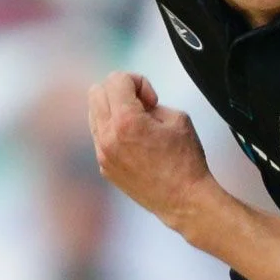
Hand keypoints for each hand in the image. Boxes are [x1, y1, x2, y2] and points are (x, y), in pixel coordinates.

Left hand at [87, 71, 213, 234]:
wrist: (184, 200)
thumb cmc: (186, 159)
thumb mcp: (178, 118)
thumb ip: (151, 103)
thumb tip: (137, 103)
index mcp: (126, 121)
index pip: (116, 79)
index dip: (138, 82)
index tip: (152, 100)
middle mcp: (107, 136)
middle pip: (96, 91)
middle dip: (120, 91)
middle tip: (142, 107)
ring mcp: (102, 153)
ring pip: (94, 113)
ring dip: (114, 110)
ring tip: (138, 125)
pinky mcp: (104, 167)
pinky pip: (99, 136)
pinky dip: (113, 130)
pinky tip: (135, 143)